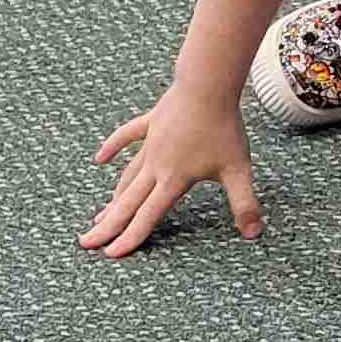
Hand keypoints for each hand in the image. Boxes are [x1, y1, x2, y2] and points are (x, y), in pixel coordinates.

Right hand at [81, 86, 262, 256]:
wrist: (207, 86)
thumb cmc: (223, 127)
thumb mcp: (238, 170)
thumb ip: (245, 204)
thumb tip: (254, 233)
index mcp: (174, 180)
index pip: (148, 216)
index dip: (131, 238)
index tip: (111, 254)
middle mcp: (156, 166)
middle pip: (127, 202)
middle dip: (107, 225)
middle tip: (86, 242)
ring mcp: (150, 144)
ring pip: (126, 177)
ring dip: (113, 198)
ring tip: (99, 216)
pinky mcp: (151, 123)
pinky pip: (126, 137)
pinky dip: (112, 148)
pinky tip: (99, 159)